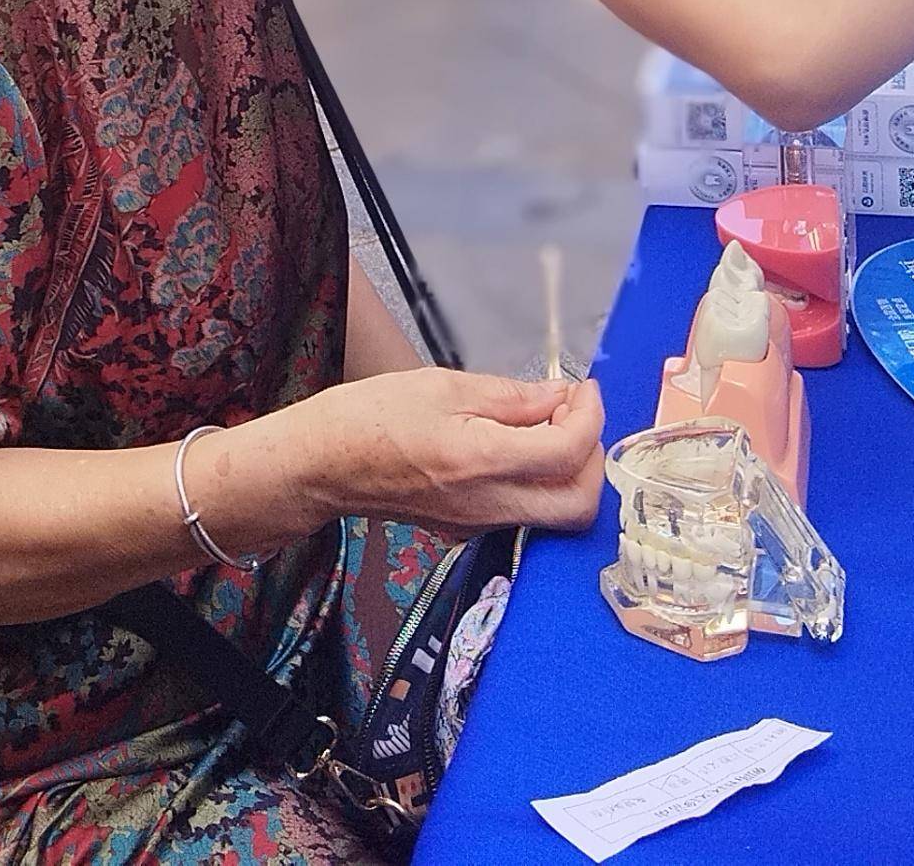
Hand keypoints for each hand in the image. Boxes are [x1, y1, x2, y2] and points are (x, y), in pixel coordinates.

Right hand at [283, 369, 606, 538]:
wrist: (321, 465)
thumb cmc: (368, 419)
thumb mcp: (442, 385)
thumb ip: (509, 395)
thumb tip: (557, 396)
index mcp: (480, 461)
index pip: (567, 452)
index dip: (589, 415)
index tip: (583, 388)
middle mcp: (487, 505)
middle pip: (579, 504)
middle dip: (592, 455)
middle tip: (574, 412)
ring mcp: (478, 524)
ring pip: (554, 511)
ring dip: (567, 467)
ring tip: (544, 420)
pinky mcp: (468, 528)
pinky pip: (523, 510)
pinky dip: (537, 477)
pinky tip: (514, 441)